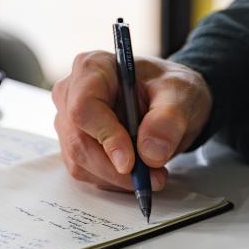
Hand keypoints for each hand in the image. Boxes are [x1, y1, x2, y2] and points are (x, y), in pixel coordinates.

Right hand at [52, 50, 211, 191]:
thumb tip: (150, 153)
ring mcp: (67, 120)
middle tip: (152, 177)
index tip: (130, 162)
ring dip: (115, 177)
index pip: (83, 107)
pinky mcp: (73, 143)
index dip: (105, 137)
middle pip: (78, 140)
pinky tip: (135, 171)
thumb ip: (168, 120)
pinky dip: (112, 180)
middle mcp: (70, 93)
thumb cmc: (168, 88)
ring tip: (151, 173)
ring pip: (79, 161)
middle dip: (115, 168)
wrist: (168, 100)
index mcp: (92, 67)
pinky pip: (84, 171)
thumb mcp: (181, 94)